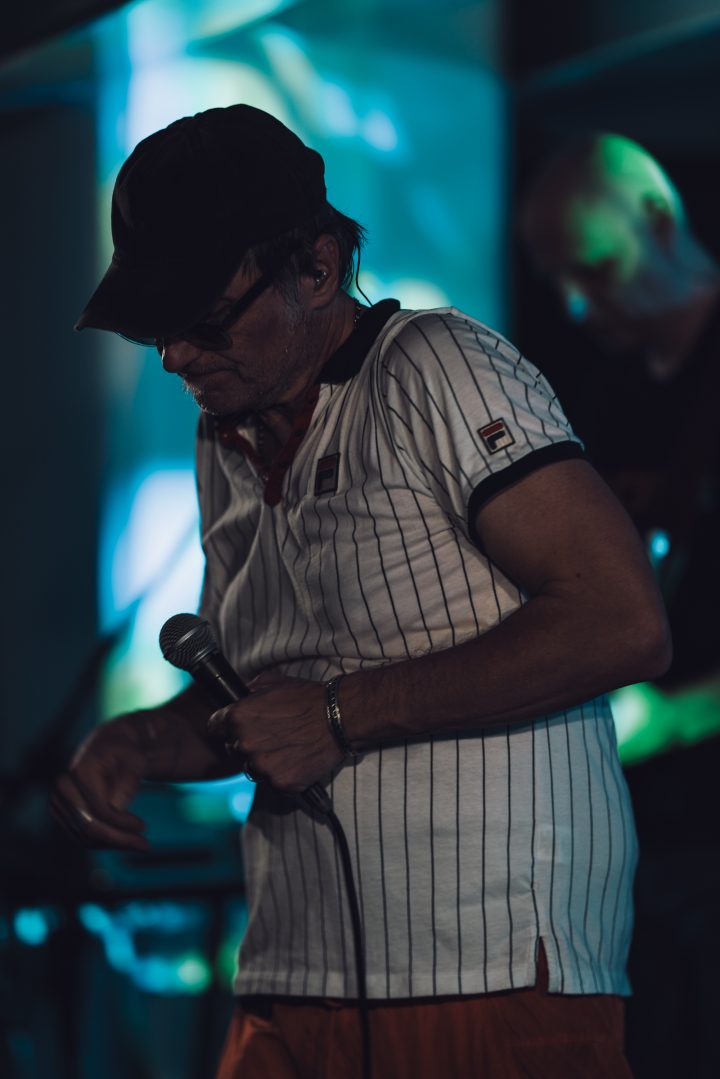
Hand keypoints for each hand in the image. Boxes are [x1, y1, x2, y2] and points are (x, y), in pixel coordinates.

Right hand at [50, 713, 154, 850]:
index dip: (123, 823)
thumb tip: (117, 806)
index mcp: (80, 771)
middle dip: (119, 839)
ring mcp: (57, 801)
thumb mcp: (136, 759)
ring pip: (83, 835)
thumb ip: (129, 779)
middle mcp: (63, 787)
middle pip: (89, 826)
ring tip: (138, 844)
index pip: (100, 809)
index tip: (145, 827)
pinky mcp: (59, 812)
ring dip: (112, 844)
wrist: (108, 746)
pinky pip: (79, 835)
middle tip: (145, 846)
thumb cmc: (126, 752)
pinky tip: (123, 840)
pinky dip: (102, 841)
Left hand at [207, 674, 343, 792]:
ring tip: (286, 747)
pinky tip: (296, 759)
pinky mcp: (280, 782)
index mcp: (238, 717)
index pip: (214, 727)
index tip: (236, 726)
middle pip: (233, 749)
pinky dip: (282, 773)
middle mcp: (245, 743)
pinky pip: (273, 782)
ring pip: (252, 768)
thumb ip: (249, 691)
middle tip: (270, 735)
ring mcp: (262, 766)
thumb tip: (240, 697)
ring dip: (263, 761)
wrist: (339, 718)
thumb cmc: (308, 698)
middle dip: (246, 743)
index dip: (225, 725)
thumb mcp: (272, 682)